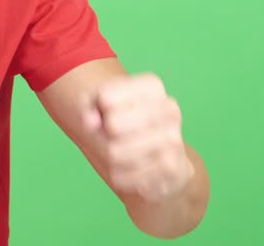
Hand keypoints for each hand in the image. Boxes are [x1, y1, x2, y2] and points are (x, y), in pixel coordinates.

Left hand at [83, 73, 192, 200]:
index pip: (106, 97)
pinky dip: (122, 177)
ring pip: (117, 153)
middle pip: (113, 125)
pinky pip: (131, 176)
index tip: (105, 110)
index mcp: (152, 86)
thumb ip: (89, 103)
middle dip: (101, 134)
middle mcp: (169, 108)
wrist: (160, 154)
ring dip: (109, 157)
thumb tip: (90, 122)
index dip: (97, 108)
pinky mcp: (174, 168)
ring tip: (116, 154)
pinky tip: (127, 171)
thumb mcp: (101, 103)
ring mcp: (174, 138)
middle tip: (107, 136)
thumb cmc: (125, 121)